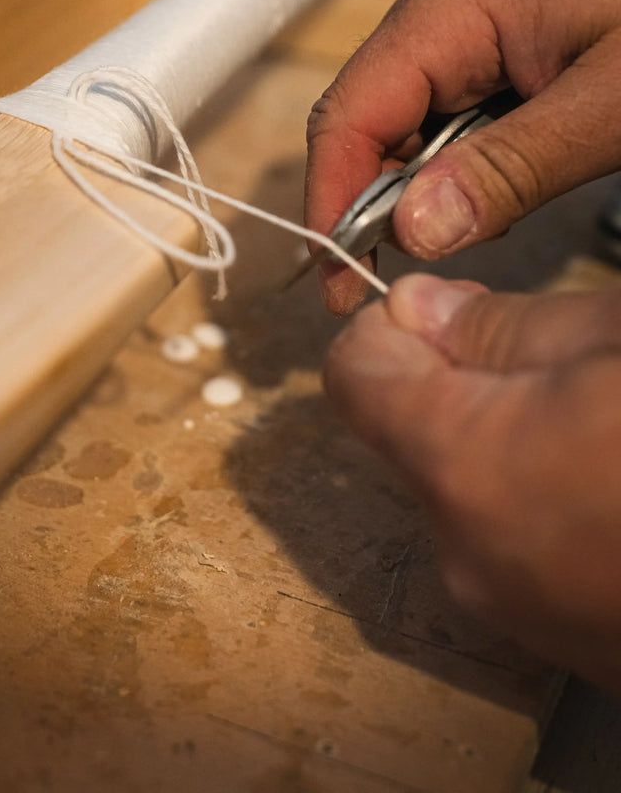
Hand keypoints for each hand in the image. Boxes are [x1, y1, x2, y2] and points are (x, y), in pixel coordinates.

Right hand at [306, 0, 620, 312]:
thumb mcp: (613, 103)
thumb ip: (511, 167)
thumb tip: (412, 231)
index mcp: (450, 8)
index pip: (350, 115)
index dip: (331, 202)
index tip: (336, 282)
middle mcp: (442, 7)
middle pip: (368, 120)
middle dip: (369, 202)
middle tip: (384, 280)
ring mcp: (471, 19)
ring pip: (407, 120)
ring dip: (420, 187)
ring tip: (461, 233)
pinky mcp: (501, 36)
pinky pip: (452, 109)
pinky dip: (458, 162)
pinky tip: (494, 190)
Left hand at [326, 273, 620, 690]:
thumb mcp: (620, 339)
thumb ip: (501, 325)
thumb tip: (418, 310)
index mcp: (468, 465)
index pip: (357, 374)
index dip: (392, 324)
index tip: (448, 306)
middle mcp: (469, 554)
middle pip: (412, 436)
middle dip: (463, 382)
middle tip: (562, 357)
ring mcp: (520, 612)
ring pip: (466, 492)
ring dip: (511, 442)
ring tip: (604, 421)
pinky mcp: (567, 645)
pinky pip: (516, 548)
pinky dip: (546, 502)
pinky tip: (614, 479)